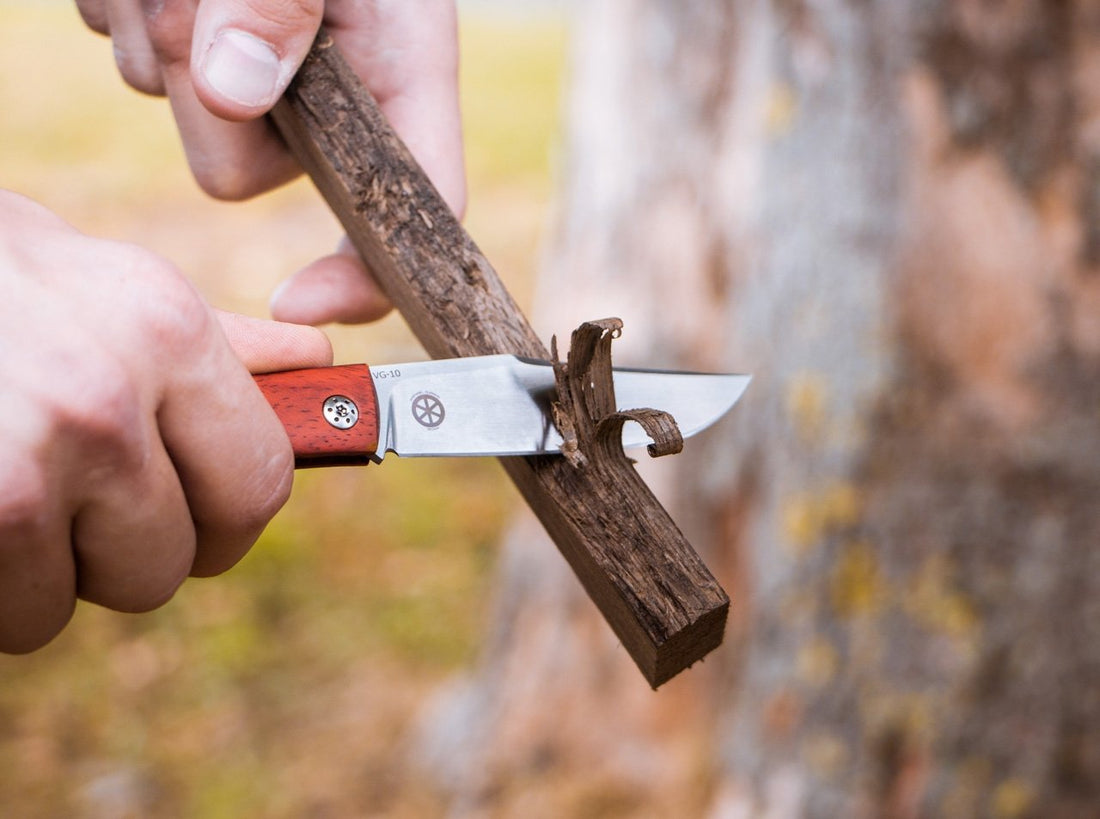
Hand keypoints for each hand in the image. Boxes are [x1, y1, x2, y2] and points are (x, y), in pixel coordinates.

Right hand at [0, 191, 331, 652]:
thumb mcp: (93, 280)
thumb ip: (210, 339)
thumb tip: (312, 358)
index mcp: (163, 330)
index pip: (260, 484)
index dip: (226, 522)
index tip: (195, 522)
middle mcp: (103, 402)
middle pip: (166, 565)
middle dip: (120, 554)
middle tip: (68, 502)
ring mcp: (17, 471)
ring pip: (66, 604)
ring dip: (33, 573)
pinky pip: (0, 614)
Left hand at [74, 0, 465, 326]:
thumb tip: (229, 91)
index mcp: (399, 65)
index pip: (411, 208)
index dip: (366, 274)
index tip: (301, 301)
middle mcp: (332, 81)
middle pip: (239, 171)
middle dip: (200, 96)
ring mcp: (255, 63)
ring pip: (177, 108)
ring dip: (154, 27)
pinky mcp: (189, 38)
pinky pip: (132, 54)